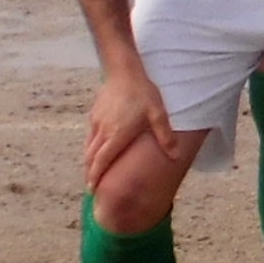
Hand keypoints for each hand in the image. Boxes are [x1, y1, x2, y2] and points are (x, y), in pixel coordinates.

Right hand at [85, 69, 177, 188]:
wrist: (124, 72)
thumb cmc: (143, 93)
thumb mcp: (158, 114)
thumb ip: (165, 136)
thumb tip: (175, 155)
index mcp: (117, 135)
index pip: (102, 161)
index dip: (96, 177)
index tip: (92, 190)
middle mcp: (103, 131)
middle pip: (91, 158)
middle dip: (90, 174)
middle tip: (92, 187)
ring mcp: (96, 123)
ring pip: (88, 148)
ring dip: (89, 162)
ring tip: (93, 172)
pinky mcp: (94, 115)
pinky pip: (90, 136)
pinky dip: (91, 148)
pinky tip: (97, 150)